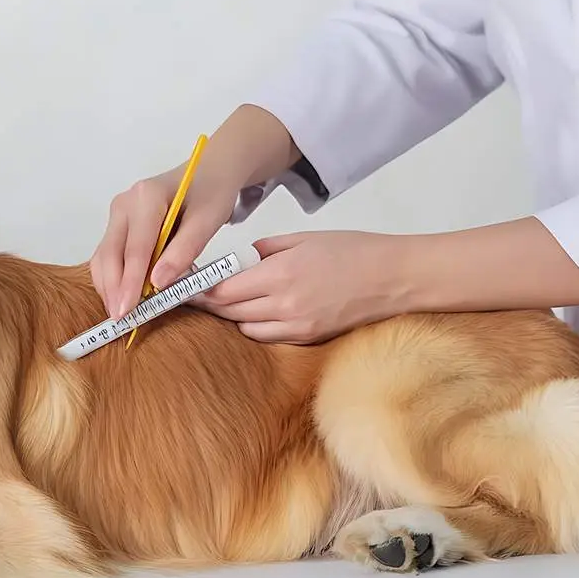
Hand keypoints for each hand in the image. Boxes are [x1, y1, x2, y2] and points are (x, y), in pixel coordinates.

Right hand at [89, 163, 239, 319]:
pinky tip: (123, 297)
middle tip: (120, 320)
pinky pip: (109, 255)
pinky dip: (114, 278)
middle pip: (110, 253)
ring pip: (104, 256)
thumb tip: (159, 282)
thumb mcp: (208, 220)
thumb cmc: (211, 193)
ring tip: (121, 314)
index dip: (131, 282)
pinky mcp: (118, 225)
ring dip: (109, 286)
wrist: (209, 172)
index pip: (135, 248)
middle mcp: (125, 203)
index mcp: (147, 197)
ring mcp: (118, 213)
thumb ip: (184, 250)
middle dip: (113, 289)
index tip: (128, 310)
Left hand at [191, 230, 411, 343]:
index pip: (224, 288)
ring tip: (224, 301)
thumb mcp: (305, 238)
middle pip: (228, 310)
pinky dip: (255, 325)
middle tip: (190, 293)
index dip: (199, 287)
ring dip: (231, 315)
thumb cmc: (354, 251)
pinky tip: (254, 312)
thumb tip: (241, 259)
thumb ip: (266, 250)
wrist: (395, 278)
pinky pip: (268, 336)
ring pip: (245, 327)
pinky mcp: (308, 339)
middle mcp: (285, 305)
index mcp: (281, 274)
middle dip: (207, 302)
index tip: (184, 282)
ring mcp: (297, 326)